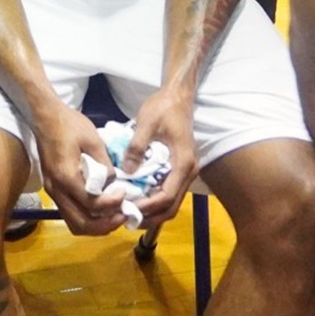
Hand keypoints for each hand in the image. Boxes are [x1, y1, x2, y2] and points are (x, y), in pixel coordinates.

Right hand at [33, 102, 125, 235]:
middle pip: (81, 224)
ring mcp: (53, 192)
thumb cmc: (69, 125)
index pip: (91, 204)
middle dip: (105, 225)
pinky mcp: (54, 190)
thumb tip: (113, 184)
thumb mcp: (93, 140)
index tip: (124, 193)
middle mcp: (56, 190)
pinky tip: (101, 210)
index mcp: (66, 177)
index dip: (112, 204)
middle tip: (124, 215)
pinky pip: (70, 214)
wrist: (46, 118)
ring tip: (114, 216)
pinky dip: (87, 218)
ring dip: (96, 226)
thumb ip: (104, 165)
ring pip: (74, 223)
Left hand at [124, 86, 198, 229]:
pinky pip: (169, 191)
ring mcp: (186, 171)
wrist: (177, 96)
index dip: (146, 207)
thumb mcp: (146, 123)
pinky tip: (137, 198)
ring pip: (171, 202)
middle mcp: (189, 172)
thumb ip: (137, 148)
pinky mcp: (180, 168)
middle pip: (171, 207)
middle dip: (150, 217)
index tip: (126, 208)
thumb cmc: (163, 108)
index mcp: (183, 163)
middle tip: (126, 218)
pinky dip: (155, 200)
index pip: (166, 196)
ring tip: (129, 211)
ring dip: (152, 211)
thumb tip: (126, 172)